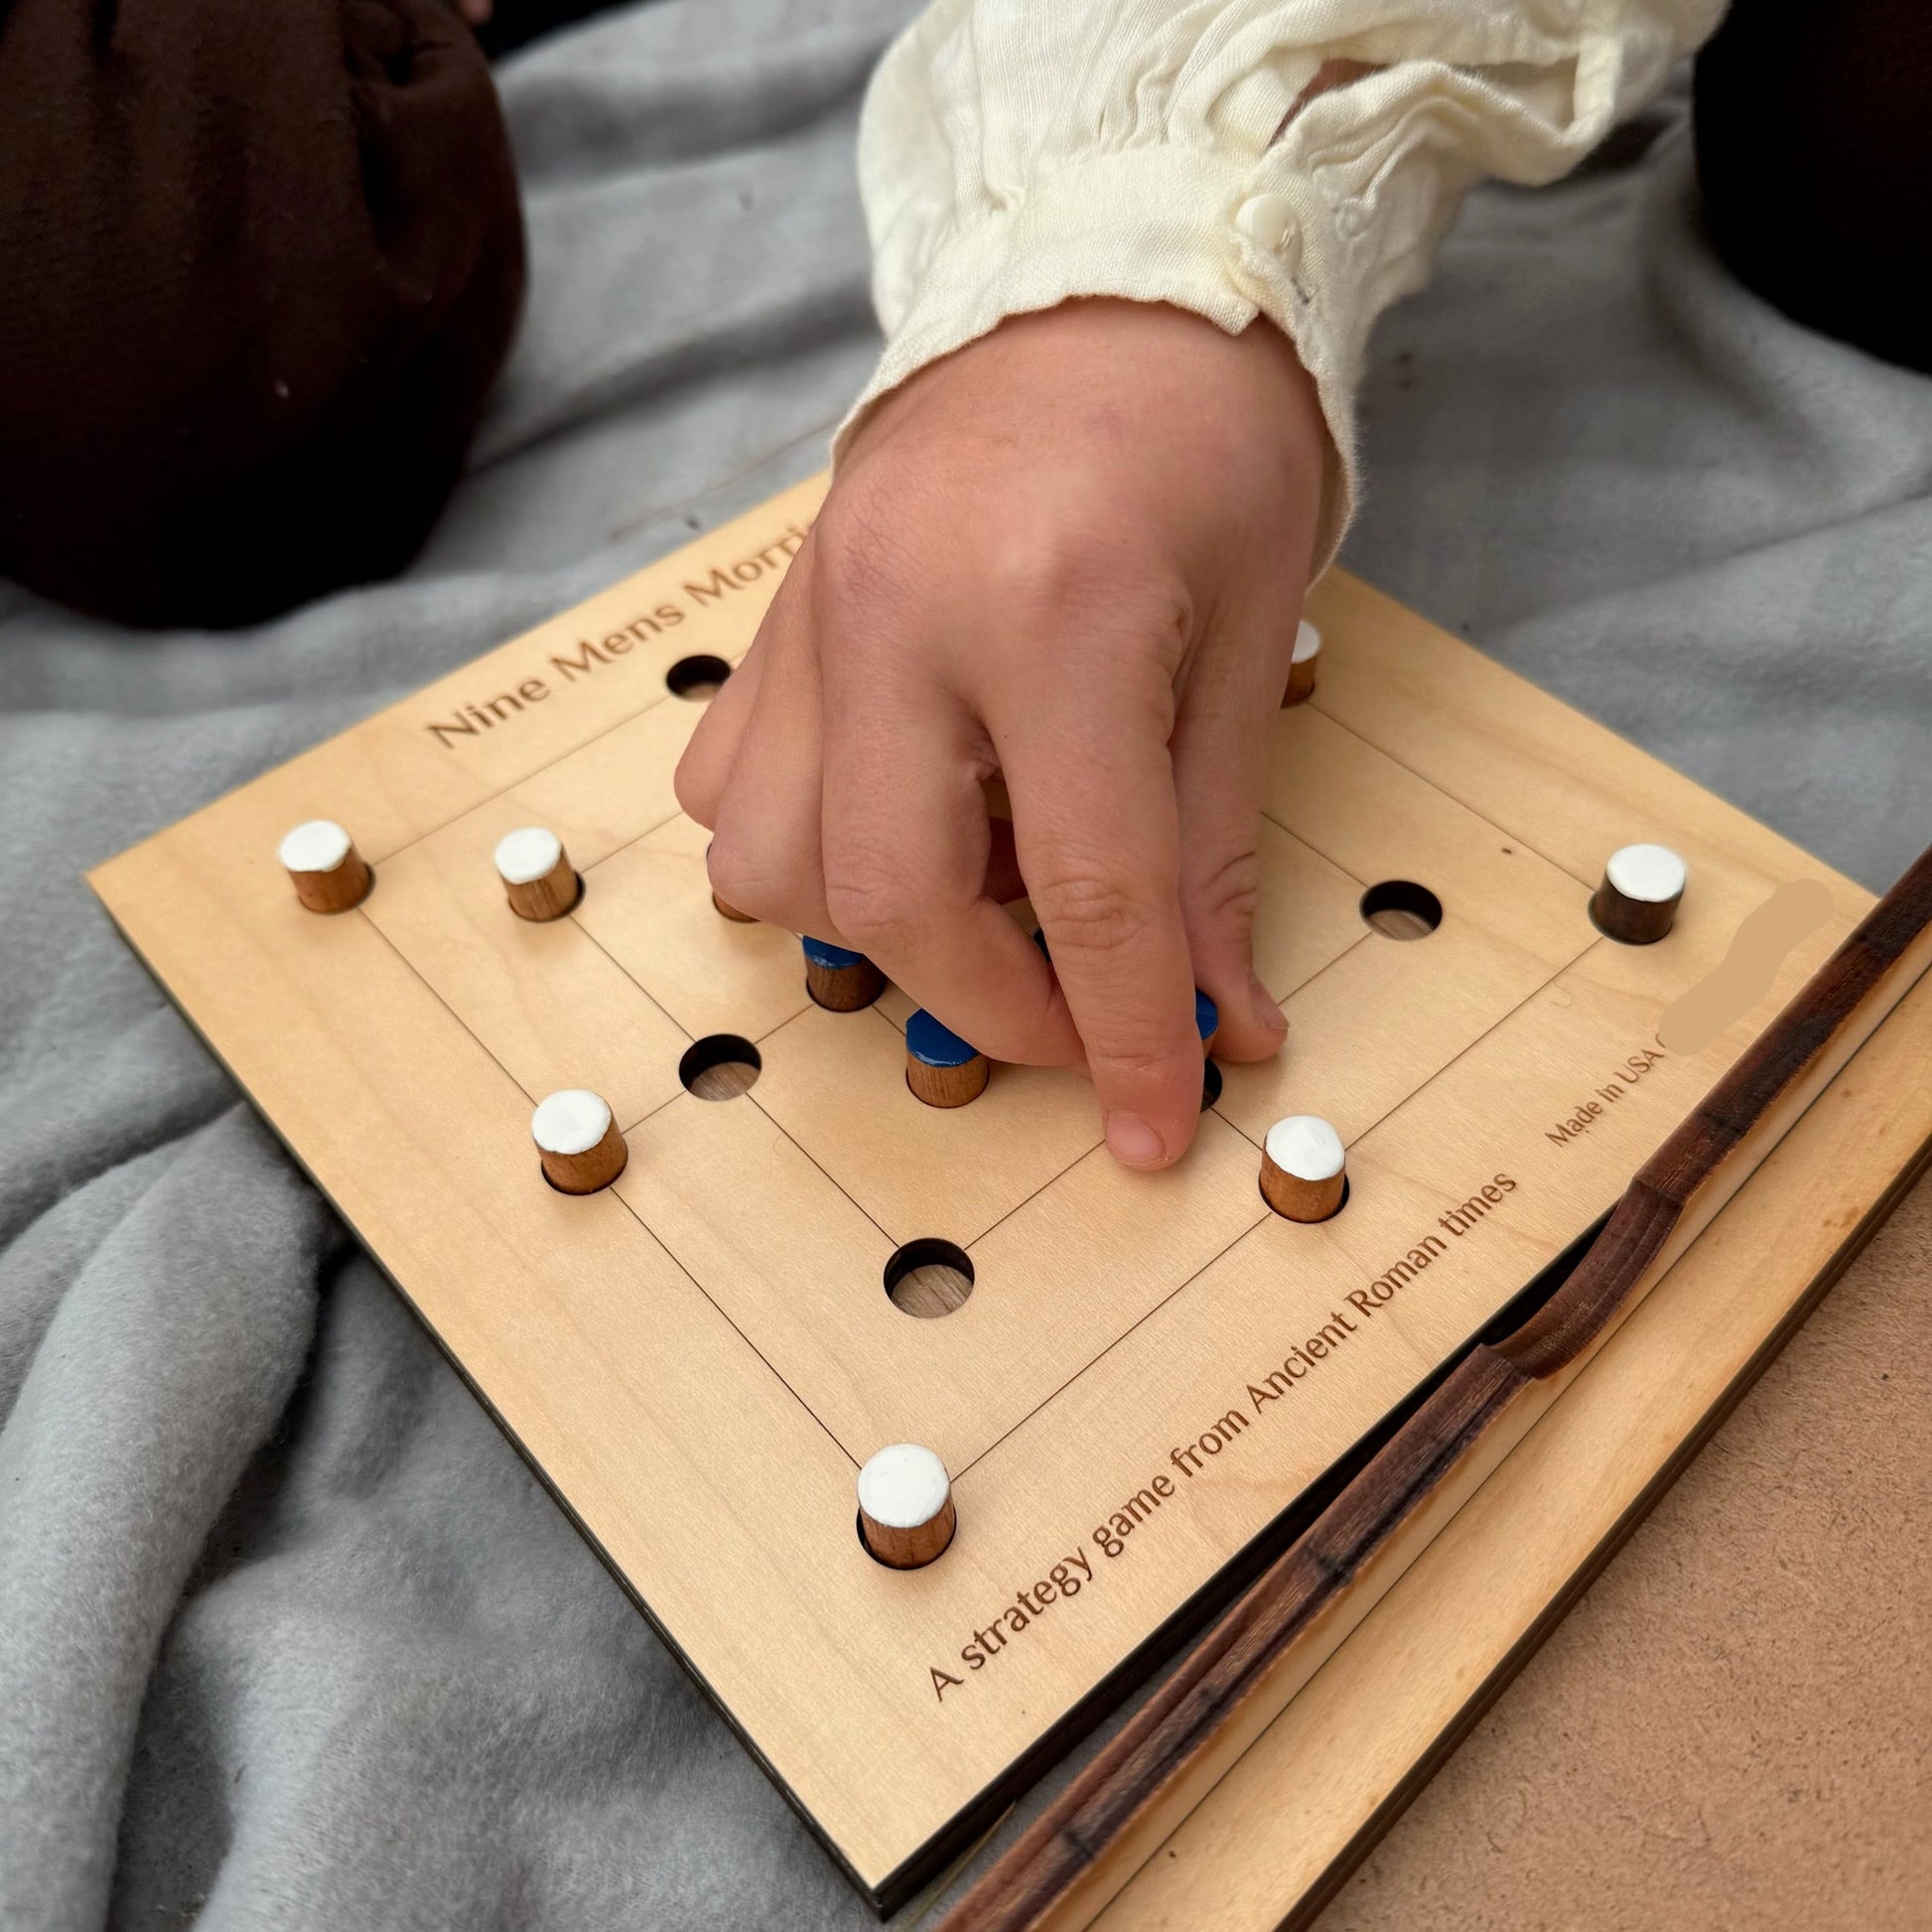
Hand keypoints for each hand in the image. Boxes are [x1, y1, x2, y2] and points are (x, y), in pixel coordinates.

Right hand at [676, 298, 1327, 1168]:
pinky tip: (905, 810)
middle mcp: (902, 614)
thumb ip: (1213, 851)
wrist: (1098, 278)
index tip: (1156, 1126)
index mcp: (1056, 609)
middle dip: (991, 1009)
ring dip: (881, 930)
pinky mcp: (773, 615)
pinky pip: (731, 788)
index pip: (1087, 887)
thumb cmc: (1205, 443)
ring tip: (985, 886)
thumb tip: (1215, 1022)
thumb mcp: (1250, 641)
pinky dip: (806, 847)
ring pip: (770, 866)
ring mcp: (814, 612)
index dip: (1124, 1033)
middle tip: (1078, 1025)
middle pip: (890, 900)